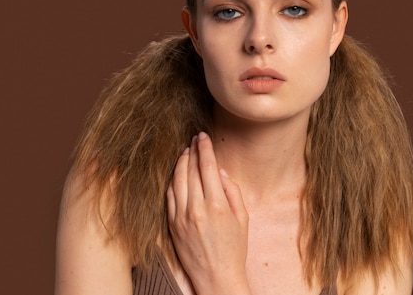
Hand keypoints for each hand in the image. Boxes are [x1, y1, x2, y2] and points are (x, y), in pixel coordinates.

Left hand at [167, 132, 250, 294]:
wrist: (216, 276)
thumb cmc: (234, 248)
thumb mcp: (242, 218)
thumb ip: (232, 191)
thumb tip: (220, 172)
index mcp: (217, 205)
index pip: (208, 167)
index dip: (205, 148)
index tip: (203, 136)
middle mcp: (196, 208)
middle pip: (191, 170)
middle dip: (193, 150)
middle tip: (194, 139)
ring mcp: (181, 217)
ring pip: (177, 180)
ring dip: (180, 163)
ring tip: (185, 152)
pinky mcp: (172, 225)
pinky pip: (169, 196)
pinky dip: (172, 181)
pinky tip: (177, 174)